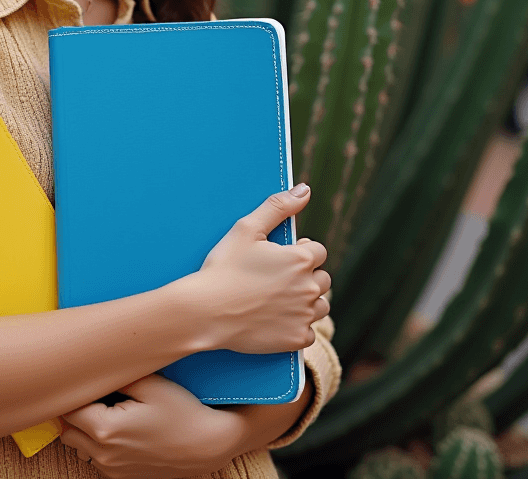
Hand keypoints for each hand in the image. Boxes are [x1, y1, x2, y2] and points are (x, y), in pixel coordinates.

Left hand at [59, 373, 244, 478]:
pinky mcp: (123, 477)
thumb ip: (116, 376)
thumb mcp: (150, 384)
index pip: (69, 410)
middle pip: (68, 431)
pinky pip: (97, 459)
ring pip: (79, 447)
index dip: (74, 392)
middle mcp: (105, 455)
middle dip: (75, 412)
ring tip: (106, 410)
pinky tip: (120, 427)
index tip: (82, 380)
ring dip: (85, 430)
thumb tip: (92, 368)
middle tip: (94, 393)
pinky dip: (99, 444)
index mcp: (106, 429)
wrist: (208, 445)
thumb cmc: (182, 412)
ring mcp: (113, 470)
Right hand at [178, 184, 330, 354]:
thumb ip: (278, 206)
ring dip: (306, 301)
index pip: (318, 251)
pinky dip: (295, 326)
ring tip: (276, 299)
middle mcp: (309, 287)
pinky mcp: (297, 338)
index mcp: (300, 258)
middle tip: (274, 279)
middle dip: (304, 277)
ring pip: (320, 305)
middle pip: (322, 279)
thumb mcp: (246, 229)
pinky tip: (274, 319)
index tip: (279, 258)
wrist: (206, 311)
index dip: (299, 253)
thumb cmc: (224, 267)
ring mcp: (304, 315)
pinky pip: (308, 331)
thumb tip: (305, 189)